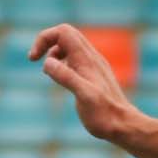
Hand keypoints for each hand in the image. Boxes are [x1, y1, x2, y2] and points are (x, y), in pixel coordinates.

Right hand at [29, 25, 140, 145]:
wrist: (123, 125)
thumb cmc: (103, 114)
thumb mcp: (83, 96)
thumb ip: (66, 77)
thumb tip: (47, 62)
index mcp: (86, 59)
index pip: (63, 32)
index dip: (44, 39)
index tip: (34, 59)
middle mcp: (91, 58)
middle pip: (66, 34)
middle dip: (47, 42)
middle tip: (35, 60)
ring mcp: (93, 66)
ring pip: (70, 46)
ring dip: (54, 53)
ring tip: (48, 72)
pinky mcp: (93, 75)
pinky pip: (75, 59)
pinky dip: (62, 62)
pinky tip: (61, 79)